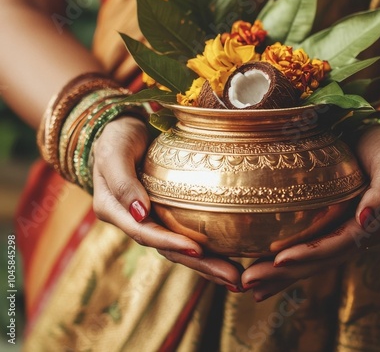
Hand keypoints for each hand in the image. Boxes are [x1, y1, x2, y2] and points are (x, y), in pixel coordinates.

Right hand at [92, 116, 242, 287]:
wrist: (122, 130)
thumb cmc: (117, 137)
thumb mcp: (114, 152)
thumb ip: (122, 181)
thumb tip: (142, 213)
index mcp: (114, 210)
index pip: (144, 233)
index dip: (170, 243)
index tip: (199, 251)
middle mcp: (133, 220)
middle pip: (167, 249)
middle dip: (199, 265)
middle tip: (232, 279)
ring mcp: (151, 218)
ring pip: (178, 247)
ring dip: (207, 264)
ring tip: (235, 278)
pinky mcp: (165, 212)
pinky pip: (185, 233)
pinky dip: (205, 248)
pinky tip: (227, 257)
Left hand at [241, 126, 379, 300]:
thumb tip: (366, 219)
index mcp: (372, 226)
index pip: (336, 245)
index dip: (310, 254)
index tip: (279, 260)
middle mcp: (354, 235)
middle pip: (317, 260)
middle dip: (283, 273)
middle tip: (248, 281)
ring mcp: (339, 232)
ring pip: (308, 258)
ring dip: (278, 274)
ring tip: (247, 284)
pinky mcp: (328, 225)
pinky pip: (305, 245)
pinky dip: (284, 261)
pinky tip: (261, 268)